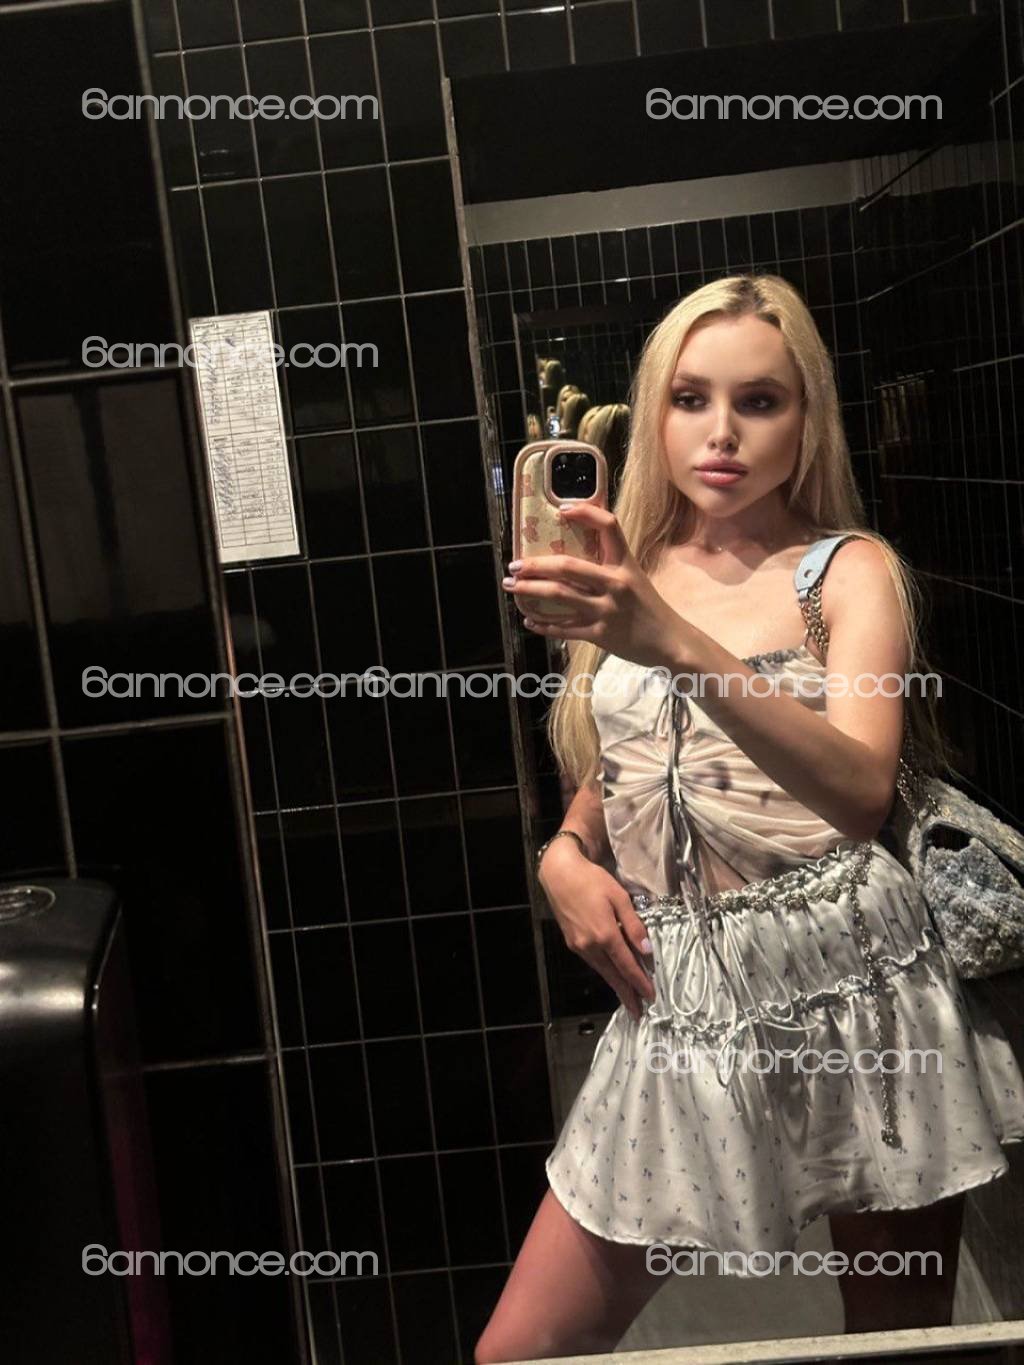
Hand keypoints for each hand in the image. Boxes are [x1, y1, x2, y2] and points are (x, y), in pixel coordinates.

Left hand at [502, 503, 690, 669]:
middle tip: (514, 565)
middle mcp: (615, 584)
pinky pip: (564, 629)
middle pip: (568, 566)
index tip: (562, 510)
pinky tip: (530, 621)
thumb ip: (610, 567)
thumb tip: (573, 557)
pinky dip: (543, 626)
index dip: (585, 514)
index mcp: (625, 564)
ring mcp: (607, 610)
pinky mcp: (600, 634)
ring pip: (559, 596)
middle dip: (535, 565)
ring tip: (512, 586)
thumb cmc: (649, 608)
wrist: (670, 642)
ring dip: (530, 590)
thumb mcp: (635, 579)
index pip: (608, 527)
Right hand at [539, 839, 655, 1021]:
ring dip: (616, 985)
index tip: (651, 997)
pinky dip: (606, 971)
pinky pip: (593, 962)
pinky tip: (612, 974)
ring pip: (602, 971)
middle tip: (638, 1012)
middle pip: (613, 976)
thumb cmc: (592, 880)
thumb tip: (647, 951)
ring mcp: (579, 946)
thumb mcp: (620, 897)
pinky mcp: (572, 942)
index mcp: (605, 934)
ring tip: (629, 997)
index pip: (627, 965)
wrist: (559, 874)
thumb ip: (635, 925)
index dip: (640, 982)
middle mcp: (591, 945)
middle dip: (627, 995)